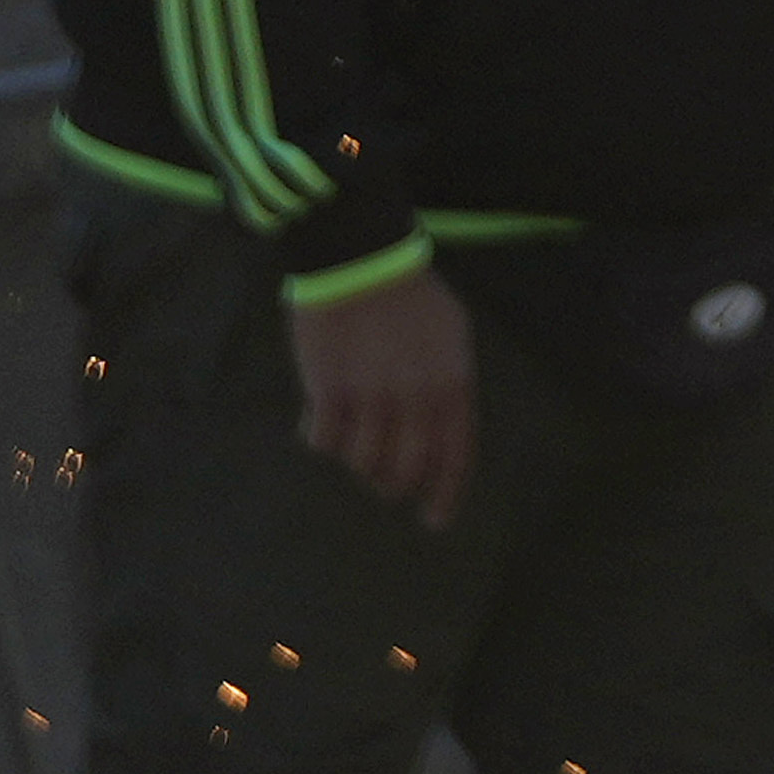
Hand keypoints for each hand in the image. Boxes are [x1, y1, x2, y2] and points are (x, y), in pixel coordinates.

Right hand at [288, 266, 477, 530]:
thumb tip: (443, 425)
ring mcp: (372, 398)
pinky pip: (325, 441)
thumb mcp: (451, 333)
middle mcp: (416, 399)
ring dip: (358, 463)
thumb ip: (450, 381)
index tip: (433, 519)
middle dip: (395, 484)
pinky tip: (319, 426)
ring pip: (364, 461)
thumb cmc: (407, 289)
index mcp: (452, 385)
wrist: (357, 254)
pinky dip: (322, 441)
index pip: (454, 457)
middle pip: (406, 468)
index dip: (445, 494)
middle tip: (383, 484)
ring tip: (351, 446)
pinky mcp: (328, 391)